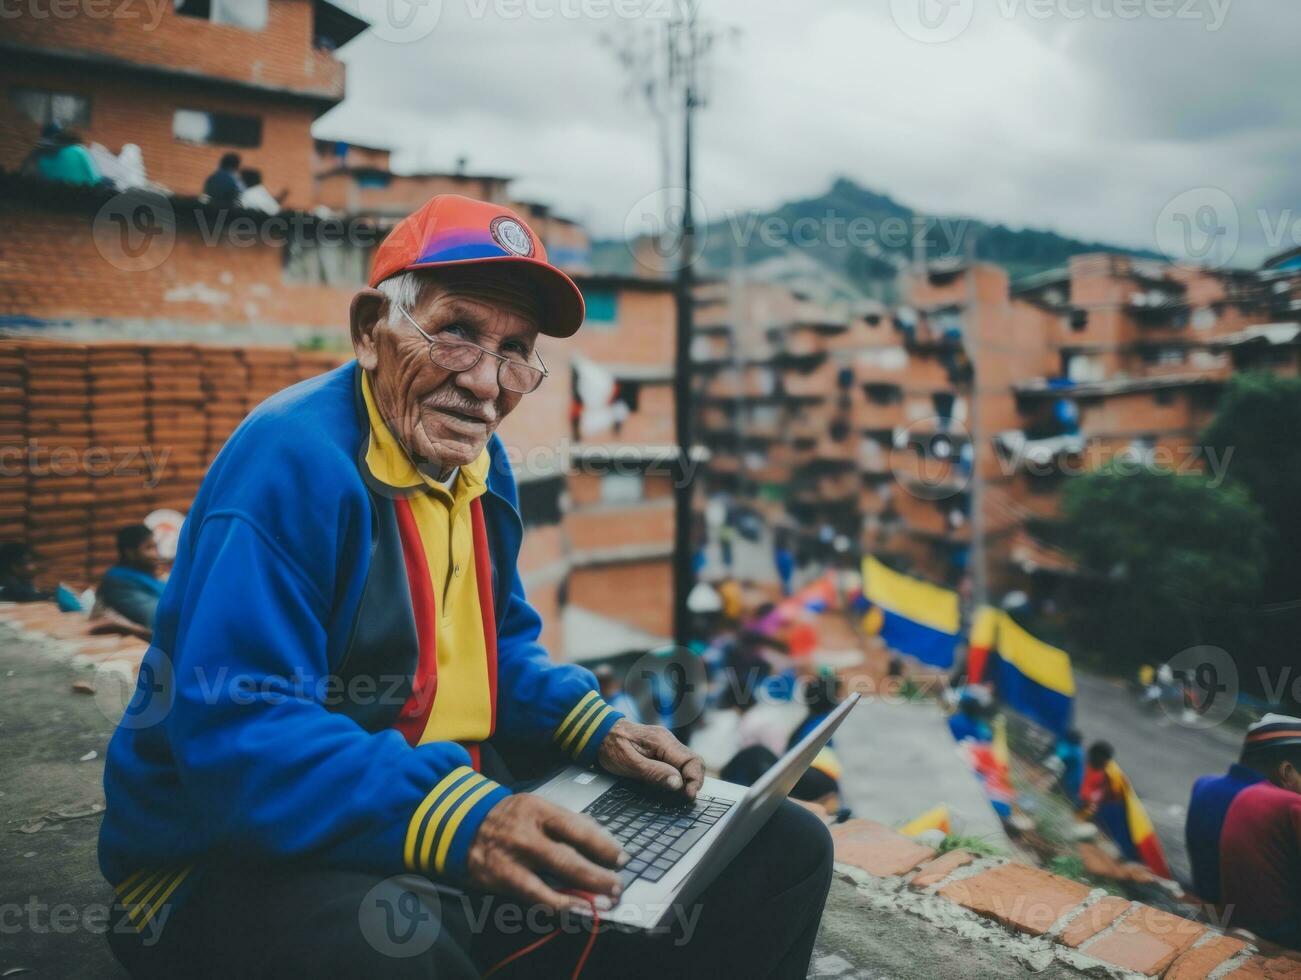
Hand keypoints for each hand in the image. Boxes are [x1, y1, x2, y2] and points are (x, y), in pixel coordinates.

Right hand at [466, 794, 623, 911]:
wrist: (463, 824)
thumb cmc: (508, 817)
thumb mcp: (536, 807)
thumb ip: (567, 821)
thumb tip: (601, 837)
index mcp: (540, 809)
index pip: (579, 828)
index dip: (604, 845)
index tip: (621, 858)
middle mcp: (527, 832)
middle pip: (570, 856)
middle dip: (599, 875)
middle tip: (617, 885)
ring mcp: (513, 856)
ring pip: (554, 878)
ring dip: (584, 893)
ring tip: (603, 903)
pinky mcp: (501, 877)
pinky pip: (534, 896)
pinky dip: (557, 905)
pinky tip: (573, 909)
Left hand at [597, 719, 704, 800]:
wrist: (599, 732)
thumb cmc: (611, 746)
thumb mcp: (629, 764)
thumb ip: (654, 773)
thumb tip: (678, 784)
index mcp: (663, 742)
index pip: (692, 760)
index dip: (695, 780)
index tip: (688, 796)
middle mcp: (668, 741)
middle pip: (693, 762)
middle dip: (693, 781)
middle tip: (685, 799)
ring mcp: (665, 744)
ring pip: (686, 764)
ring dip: (686, 780)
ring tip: (679, 795)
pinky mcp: (660, 750)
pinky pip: (676, 763)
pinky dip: (677, 776)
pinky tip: (670, 786)